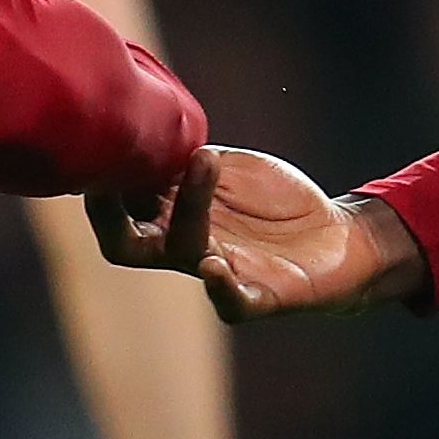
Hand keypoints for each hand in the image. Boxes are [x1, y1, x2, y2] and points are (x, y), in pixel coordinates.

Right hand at [103, 147, 427, 321]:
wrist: (338, 234)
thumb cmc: (276, 201)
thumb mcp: (226, 167)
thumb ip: (186, 158)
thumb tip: (149, 134)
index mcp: (171, 217)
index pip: (116, 212)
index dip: (100, 189)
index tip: (102, 151)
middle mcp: (186, 248)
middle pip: (126, 245)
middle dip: (112, 214)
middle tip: (116, 177)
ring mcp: (221, 272)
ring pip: (182, 252)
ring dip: (188, 207)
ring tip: (205, 163)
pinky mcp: (260, 296)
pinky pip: (231, 304)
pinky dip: (220, 288)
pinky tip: (213, 266)